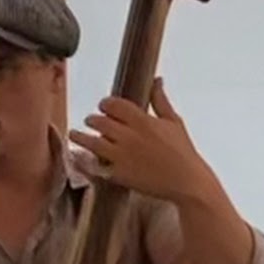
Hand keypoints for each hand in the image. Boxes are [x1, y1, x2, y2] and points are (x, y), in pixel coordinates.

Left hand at [70, 79, 214, 206]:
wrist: (188, 183)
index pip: (113, 104)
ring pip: (90, 141)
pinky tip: (77, 156)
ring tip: (75, 135)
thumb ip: (161, 100)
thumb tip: (157, 80)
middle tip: (91, 121)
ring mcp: (122, 156)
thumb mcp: (174, 122)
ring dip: (80, 137)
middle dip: (93, 120)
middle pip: (98, 121)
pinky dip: (82, 160)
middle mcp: (129, 137)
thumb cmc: (184, 152)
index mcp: (143, 121)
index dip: (106, 104)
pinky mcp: (119, 174)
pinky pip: (93, 165)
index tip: (105, 107)